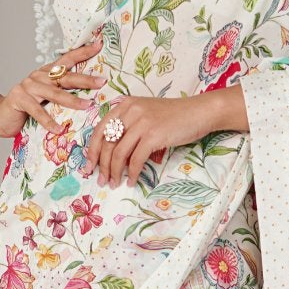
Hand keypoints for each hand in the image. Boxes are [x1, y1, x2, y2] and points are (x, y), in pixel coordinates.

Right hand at [0, 31, 104, 138]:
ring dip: (72, 100)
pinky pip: (37, 111)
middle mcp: (38, 76)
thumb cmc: (27, 110)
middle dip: (85, 79)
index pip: (67, 59)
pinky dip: (49, 121)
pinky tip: (59, 129)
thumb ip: (62, 95)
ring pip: (54, 93)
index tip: (99, 45)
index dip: (83, 52)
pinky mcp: (19, 99)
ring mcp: (28, 86)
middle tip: (102, 82)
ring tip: (87, 106)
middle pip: (65, 76)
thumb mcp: (47, 100)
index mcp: (47, 73)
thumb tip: (92, 99)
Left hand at [85, 90, 225, 185]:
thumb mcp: (146, 114)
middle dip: (101, 165)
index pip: (99, 129)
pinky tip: (131, 181)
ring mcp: (141, 122)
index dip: (92, 150)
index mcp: (125, 105)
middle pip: (106, 143)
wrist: (199, 112)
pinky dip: (131, 173)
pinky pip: (136, 159)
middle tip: (101, 180)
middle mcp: (130, 111)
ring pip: (118, 153)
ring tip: (114, 183)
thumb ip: (129, 127)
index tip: (89, 166)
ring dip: (114, 172)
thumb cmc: (175, 116)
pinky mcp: (153, 135)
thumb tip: (113, 155)